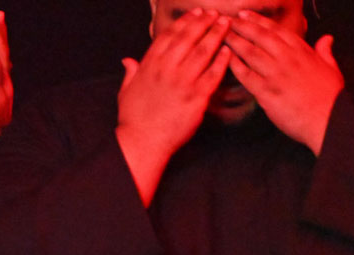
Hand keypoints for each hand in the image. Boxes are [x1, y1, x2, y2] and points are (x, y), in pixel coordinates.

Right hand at [116, 10, 231, 203]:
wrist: (142, 142)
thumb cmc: (133, 120)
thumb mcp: (125, 92)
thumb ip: (130, 73)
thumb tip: (127, 60)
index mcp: (149, 66)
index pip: (169, 36)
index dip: (184, 21)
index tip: (195, 13)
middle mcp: (166, 70)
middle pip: (189, 38)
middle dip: (203, 22)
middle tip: (214, 14)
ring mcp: (183, 82)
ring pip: (203, 51)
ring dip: (216, 35)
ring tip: (225, 24)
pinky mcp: (197, 97)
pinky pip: (213, 73)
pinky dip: (221, 60)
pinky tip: (228, 51)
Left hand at [226, 14, 342, 153]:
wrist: (329, 118)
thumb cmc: (330, 96)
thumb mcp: (332, 67)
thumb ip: (325, 51)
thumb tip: (327, 38)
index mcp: (301, 50)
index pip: (275, 30)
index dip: (257, 21)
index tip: (244, 14)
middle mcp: (287, 57)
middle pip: (259, 36)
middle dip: (241, 26)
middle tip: (225, 20)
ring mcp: (276, 73)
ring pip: (250, 52)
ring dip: (234, 42)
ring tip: (221, 35)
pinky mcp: (267, 92)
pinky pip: (246, 76)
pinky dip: (235, 66)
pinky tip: (224, 59)